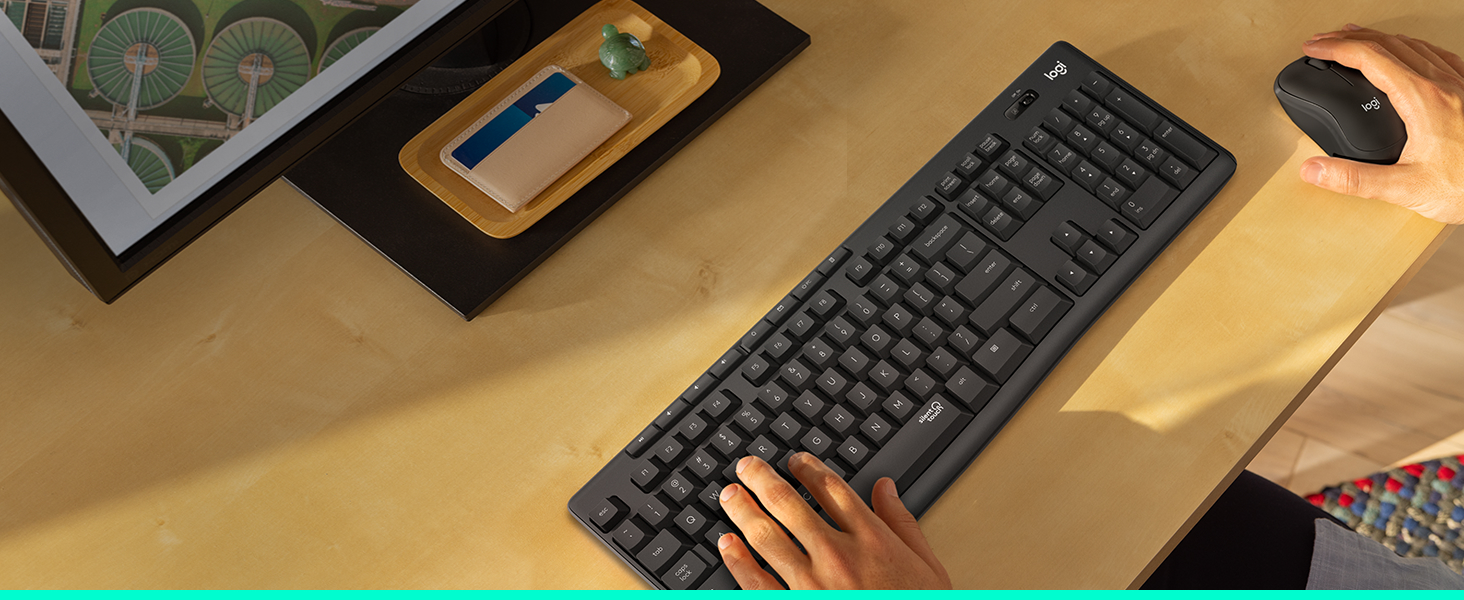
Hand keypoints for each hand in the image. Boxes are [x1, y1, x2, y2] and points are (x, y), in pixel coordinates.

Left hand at [715, 453, 951, 588]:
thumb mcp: (927, 566)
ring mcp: (813, 585)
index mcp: (871, 540)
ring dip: (743, 511)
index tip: (795, 462)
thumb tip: (886, 487)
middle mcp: (838, 556)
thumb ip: (903, 522)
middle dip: (763, 479)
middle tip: (747, 467)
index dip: (808, 469)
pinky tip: (727, 544)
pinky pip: (758, 583)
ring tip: (730, 495)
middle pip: (789, 504)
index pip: (831, 489)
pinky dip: (738, 561)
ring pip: (767, 537)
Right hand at [1299, 25, 1463, 223]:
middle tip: (1324, 41)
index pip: (1370, 58)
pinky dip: (1413, 48)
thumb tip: (1315, 170)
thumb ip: (1355, 180)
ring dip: (1379, 38)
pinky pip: (1439, 56)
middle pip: (1388, 44)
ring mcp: (1460, 85)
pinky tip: (1410, 53)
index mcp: (1422, 99)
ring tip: (1358, 38)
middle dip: (1350, 38)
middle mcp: (1443, 85)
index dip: (1336, 49)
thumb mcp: (1406, 190)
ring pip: (1414, 45)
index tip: (1314, 48)